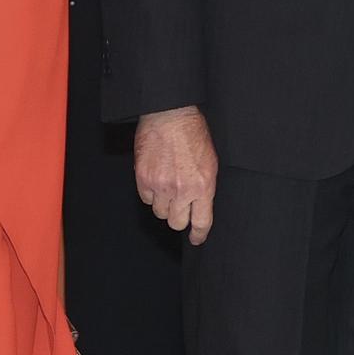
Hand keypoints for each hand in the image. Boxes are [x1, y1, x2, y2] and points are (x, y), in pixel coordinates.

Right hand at [135, 105, 217, 244]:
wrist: (169, 115)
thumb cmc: (193, 134)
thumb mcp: (210, 161)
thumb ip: (204, 186)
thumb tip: (199, 206)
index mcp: (203, 186)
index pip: (201, 222)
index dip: (198, 234)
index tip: (196, 238)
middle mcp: (182, 190)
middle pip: (177, 222)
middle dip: (179, 216)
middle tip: (180, 205)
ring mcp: (161, 186)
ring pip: (160, 213)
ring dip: (164, 204)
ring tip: (167, 186)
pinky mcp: (143, 179)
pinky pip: (146, 199)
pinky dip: (150, 193)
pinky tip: (156, 178)